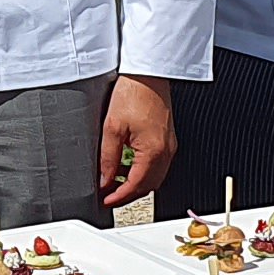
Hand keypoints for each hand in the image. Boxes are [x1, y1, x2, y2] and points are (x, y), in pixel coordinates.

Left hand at [99, 73, 174, 211]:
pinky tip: (128, 166)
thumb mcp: (112, 128)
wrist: (148, 73)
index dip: (119, 197)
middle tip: (108, 196)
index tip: (105, 201)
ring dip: (135, 184)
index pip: (136, 186)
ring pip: (154, 177)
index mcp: (153, 151)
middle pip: (148, 186)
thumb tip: (104, 179)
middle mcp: (166, 151)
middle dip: (128, 194)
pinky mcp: (168, 138)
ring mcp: (169, 145)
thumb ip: (108, 158)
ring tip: (114, 182)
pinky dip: (143, 171)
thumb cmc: (134, 92)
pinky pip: (158, 164)